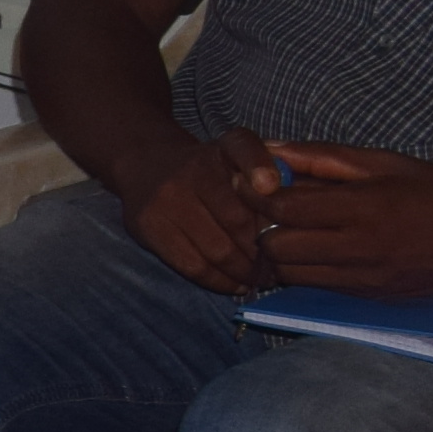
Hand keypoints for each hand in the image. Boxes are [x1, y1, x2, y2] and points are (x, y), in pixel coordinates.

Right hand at [105, 128, 291, 293]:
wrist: (146, 165)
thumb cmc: (209, 168)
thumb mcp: (240, 152)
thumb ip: (269, 168)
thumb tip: (286, 203)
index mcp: (222, 147)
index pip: (245, 153)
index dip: (261, 173)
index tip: (274, 193)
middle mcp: (190, 169)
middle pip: (238, 221)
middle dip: (264, 251)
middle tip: (278, 268)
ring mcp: (165, 199)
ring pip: (217, 250)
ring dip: (245, 272)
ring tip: (259, 279)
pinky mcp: (148, 225)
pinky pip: (192, 265)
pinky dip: (220, 282)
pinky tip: (235, 284)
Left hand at [234, 145, 432, 300]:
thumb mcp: (388, 163)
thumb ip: (325, 157)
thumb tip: (272, 147)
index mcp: (364, 209)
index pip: (283, 208)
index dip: (259, 194)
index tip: (254, 182)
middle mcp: (359, 250)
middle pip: (276, 248)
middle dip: (264, 228)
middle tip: (273, 210)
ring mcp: (364, 280)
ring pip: (290, 275)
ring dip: (283, 254)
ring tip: (297, 230)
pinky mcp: (370, 299)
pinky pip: (318, 288)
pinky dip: (308, 270)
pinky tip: (322, 249)